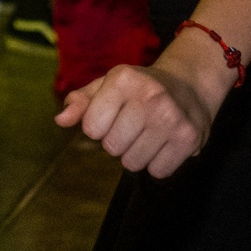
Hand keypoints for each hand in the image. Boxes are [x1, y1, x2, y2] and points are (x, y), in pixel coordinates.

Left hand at [55, 57, 218, 179]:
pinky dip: (157, 164)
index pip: (91, 127)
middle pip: (111, 147)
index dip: (97, 127)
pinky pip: (158, 171)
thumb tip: (60, 120)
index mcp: (124, 79)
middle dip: (117, 142)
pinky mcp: (189, 138)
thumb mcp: (107, 85)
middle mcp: (150, 96)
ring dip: (136, 155)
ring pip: (133, 163)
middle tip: (133, 126)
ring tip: (148, 134)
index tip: (112, 115)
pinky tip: (163, 144)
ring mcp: (172, 117)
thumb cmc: (139, 88)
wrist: (190, 85)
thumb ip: (81, 102)